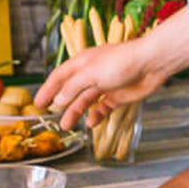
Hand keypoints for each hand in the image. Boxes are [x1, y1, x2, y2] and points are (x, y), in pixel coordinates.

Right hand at [36, 8, 188, 129]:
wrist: (151, 64)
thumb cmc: (121, 61)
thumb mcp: (90, 73)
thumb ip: (73, 88)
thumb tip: (58, 100)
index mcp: (82, 63)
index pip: (59, 77)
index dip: (47, 89)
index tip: (37, 103)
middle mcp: (91, 74)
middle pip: (71, 91)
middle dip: (59, 103)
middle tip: (48, 117)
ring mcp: (105, 85)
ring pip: (85, 101)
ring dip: (75, 113)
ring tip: (66, 126)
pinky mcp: (118, 96)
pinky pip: (103, 108)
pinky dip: (96, 116)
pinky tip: (91, 123)